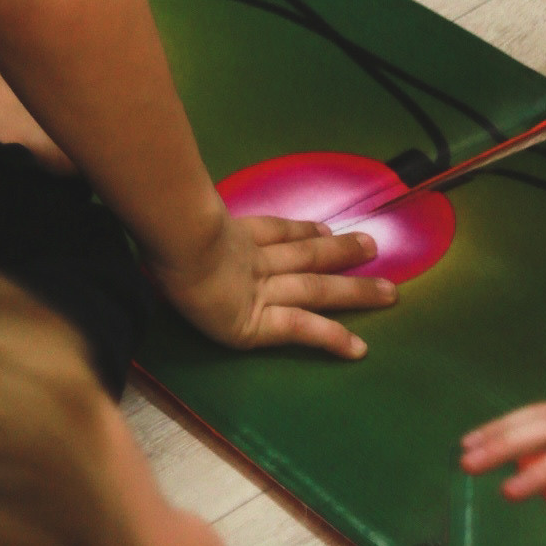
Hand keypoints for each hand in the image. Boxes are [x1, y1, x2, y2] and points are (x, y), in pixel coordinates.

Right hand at [148, 207, 394, 358]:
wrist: (178, 242)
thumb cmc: (166, 228)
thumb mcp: (168, 211)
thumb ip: (171, 207)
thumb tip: (156, 196)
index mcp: (230, 237)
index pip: (274, 232)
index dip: (301, 230)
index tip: (323, 228)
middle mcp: (253, 260)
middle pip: (306, 255)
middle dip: (340, 252)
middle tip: (372, 246)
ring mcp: (261, 289)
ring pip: (316, 287)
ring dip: (353, 289)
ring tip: (388, 290)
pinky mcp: (262, 321)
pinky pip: (303, 328)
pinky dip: (331, 338)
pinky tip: (358, 350)